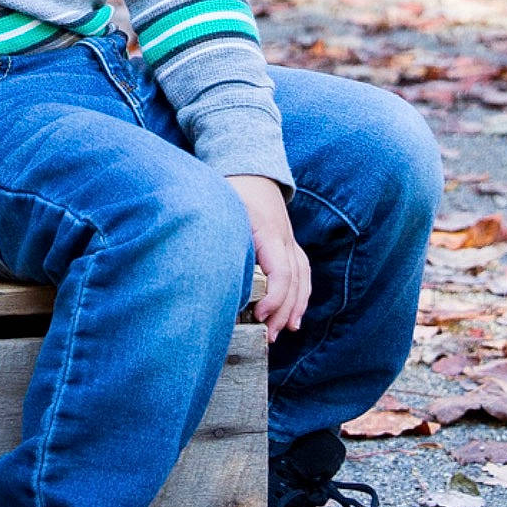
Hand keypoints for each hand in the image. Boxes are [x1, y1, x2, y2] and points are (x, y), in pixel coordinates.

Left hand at [225, 174, 309, 343]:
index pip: (282, 273)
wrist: (251, 170)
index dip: (274, 299)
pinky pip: (302, 273)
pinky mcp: (289, 245)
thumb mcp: (220, 208)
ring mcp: (290, 241)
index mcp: (269, 232)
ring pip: (302, 279)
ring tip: (284, 330)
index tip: (258, 316)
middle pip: (294, 282)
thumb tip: (204, 267)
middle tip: (268, 336)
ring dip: (295, 307)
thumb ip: (218, 237)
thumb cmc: (231, 190)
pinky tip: (294, 314)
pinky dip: (301, 295)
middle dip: (283, 311)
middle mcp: (284, 239)